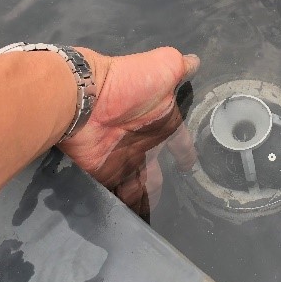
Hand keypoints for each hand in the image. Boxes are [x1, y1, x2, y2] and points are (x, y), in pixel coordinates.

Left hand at [58, 47, 199, 212]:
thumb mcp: (163, 66)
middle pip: (158, 171)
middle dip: (162, 186)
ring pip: (140, 187)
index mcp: (160, 122)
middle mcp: (144, 143)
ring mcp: (124, 160)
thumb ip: (180, 66)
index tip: (190, 165)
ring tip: (151, 220)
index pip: (180, 142)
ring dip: (145, 201)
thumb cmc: (129, 84)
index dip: (186, 153)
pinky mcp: (105, 174)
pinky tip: (132, 220)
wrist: (85, 98)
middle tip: (171, 206)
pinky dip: (125, 207)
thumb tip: (195, 61)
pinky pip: (118, 194)